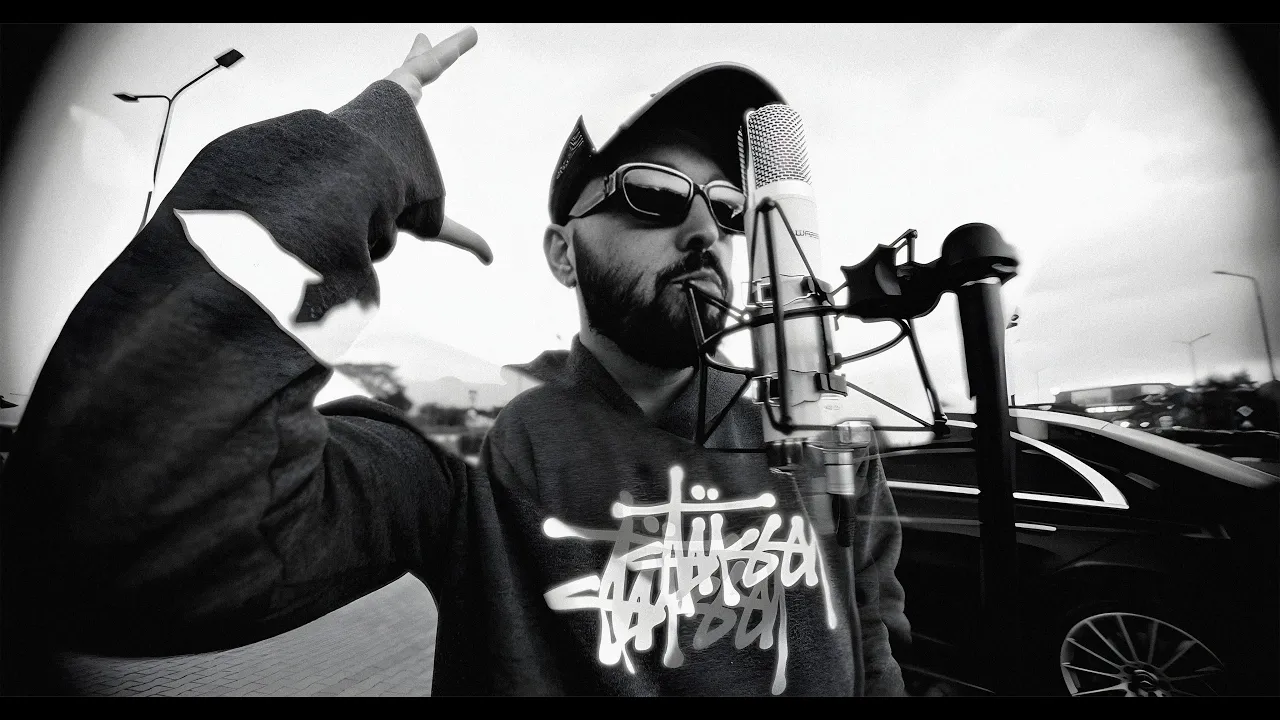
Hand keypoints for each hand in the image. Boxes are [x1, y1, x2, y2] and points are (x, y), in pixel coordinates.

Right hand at [384, 27, 490, 264]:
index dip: (413, 141)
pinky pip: (434, 61)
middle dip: (414, 68)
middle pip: (408, 89)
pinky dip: (454, 48)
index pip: (406, 135)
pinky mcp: (402, 85)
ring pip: (422, 69)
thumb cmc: (390, 206)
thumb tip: (491, 259)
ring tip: (454, 37)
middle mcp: (388, 118)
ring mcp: (393, 99)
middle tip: (419, 51)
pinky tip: (474, 35)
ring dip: (438, 52)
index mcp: (391, 148)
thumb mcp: (436, 222)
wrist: (363, 183)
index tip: (415, 122)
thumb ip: (463, 236)